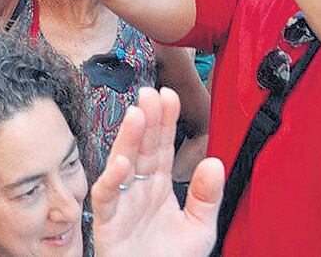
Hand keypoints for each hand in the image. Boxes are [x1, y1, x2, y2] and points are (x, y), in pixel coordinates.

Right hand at [92, 88, 223, 256]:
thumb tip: (214, 162)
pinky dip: (112, 180)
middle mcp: (138, 189)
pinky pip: (106, 197)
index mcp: (159, 186)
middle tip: (151, 93)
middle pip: (142, 148)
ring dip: (128, 139)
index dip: (165, 121)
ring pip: (121, 164)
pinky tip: (123, 163)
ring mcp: (121, 203)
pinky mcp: (107, 222)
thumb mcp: (200, 229)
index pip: (162, 147)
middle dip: (147, 120)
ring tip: (137, 115)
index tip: (169, 96)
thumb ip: (207, 197)